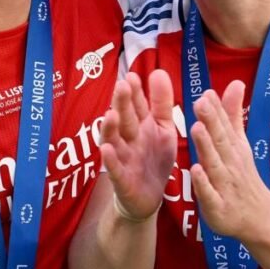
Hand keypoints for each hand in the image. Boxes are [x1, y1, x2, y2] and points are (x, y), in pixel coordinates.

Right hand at [100, 70, 176, 221]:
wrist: (149, 197)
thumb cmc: (154, 158)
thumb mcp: (164, 128)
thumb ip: (162, 102)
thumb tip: (159, 71)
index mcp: (141, 125)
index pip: (137, 105)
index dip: (135, 92)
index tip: (133, 76)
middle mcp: (129, 138)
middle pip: (124, 119)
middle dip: (122, 103)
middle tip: (122, 86)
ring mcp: (122, 157)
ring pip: (114, 140)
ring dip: (110, 128)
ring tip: (110, 114)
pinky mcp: (120, 179)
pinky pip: (113, 168)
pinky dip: (109, 160)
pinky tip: (105, 150)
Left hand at [190, 81, 269, 239]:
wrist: (259, 218)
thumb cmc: (242, 176)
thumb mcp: (240, 144)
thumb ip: (233, 114)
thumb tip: (236, 83)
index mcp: (233, 148)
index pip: (224, 126)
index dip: (215, 110)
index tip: (206, 93)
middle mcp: (230, 163)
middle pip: (220, 141)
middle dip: (211, 122)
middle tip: (200, 102)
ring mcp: (224, 185)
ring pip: (214, 164)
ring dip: (206, 147)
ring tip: (196, 128)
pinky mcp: (218, 207)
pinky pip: (210, 194)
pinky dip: (203, 183)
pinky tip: (195, 170)